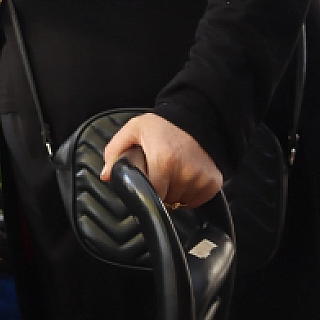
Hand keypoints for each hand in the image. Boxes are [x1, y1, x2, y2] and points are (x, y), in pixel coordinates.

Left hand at [98, 113, 222, 208]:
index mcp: (164, 160)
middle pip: (165, 199)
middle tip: (159, 170)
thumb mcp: (134, 130)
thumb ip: (116, 151)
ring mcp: (201, 179)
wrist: (198, 118)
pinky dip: (188, 193)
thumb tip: (107, 175)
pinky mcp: (213, 184)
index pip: (151, 195)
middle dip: (159, 189)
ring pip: (179, 201)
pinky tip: (185, 175)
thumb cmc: (165, 125)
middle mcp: (185, 173)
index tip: (144, 181)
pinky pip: (194, 201)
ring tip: (173, 171)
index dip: (145, 191)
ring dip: (173, 192)